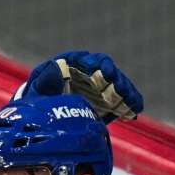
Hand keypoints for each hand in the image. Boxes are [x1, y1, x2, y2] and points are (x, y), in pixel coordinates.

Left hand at [17, 50, 142, 122]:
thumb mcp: (38, 91)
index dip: (93, 64)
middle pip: (106, 70)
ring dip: (125, 91)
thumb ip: (46, 81)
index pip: (84, 59)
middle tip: (117, 86)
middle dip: (113, 78)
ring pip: (117, 85)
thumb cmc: (40, 100)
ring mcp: (101, 87)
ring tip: (130, 102)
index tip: (100, 71)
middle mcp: (89, 73)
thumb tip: (55, 66)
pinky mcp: (109, 101)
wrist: (46, 114)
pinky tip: (135, 111)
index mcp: (70, 65)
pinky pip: (123, 100)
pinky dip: (130, 104)